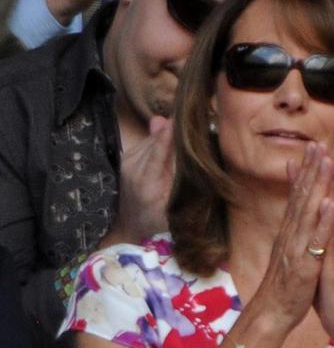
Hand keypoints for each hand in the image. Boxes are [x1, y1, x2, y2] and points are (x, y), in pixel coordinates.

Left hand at [105, 115, 173, 246]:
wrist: (132, 229)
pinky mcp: (125, 160)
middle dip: (172, 131)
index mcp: (147, 182)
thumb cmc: (159, 222)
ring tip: (185, 129)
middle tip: (193, 122)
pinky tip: (170, 143)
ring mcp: (126, 163)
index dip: (171, 134)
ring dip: (166, 135)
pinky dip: (158, 142)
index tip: (185, 118)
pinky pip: (145, 144)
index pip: (160, 150)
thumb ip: (176, 173)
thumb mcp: (173, 203)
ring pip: (150, 140)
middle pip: (155, 140)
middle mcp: (132, 168)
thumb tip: (179, 153)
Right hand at [253, 143, 333, 333]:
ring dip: (317, 185)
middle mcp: (291, 235)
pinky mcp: (305, 264)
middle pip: (302, 197)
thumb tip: (296, 216)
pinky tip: (330, 203)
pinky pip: (316, 240)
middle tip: (318, 143)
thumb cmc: (284, 286)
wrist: (271, 313)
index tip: (313, 149)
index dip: (306, 172)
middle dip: (311, 169)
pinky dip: (323, 222)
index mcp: (290, 233)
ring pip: (308, 212)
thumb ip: (293, 233)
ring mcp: (297, 248)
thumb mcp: (289, 253)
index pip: (298, 196)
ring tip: (326, 162)